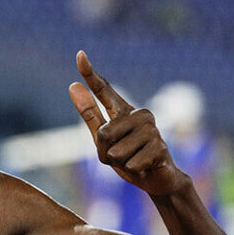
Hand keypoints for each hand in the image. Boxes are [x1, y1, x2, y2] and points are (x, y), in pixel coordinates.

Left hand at [68, 51, 187, 195]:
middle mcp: (139, 114)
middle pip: (103, 134)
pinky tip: (143, 166)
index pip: (104, 90)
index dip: (90, 74)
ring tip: (133, 160)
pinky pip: (130, 164)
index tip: (79, 55)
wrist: (155, 179)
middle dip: (105, 153)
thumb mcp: (101, 139)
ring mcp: (152, 130)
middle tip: (121, 156)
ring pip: (115, 152)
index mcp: (123, 111)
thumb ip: (89, 114)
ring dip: (120, 163)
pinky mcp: (160, 148)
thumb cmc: (127, 157)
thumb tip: (73, 86)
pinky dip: (131, 170)